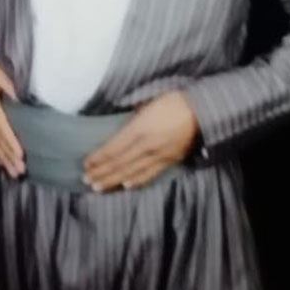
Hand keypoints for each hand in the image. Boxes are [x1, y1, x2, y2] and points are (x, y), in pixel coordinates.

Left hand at [83, 91, 198, 191]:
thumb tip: (120, 128)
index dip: (98, 158)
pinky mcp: (170, 161)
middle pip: (119, 163)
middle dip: (101, 173)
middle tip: (86, 180)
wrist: (202, 111)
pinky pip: (150, 174)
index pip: (113, 148)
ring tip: (99, 187)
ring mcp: (159, 156)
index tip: (86, 164)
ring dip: (113, 180)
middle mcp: (146, 146)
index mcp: (139, 129)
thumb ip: (133, 118)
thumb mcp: (148, 103)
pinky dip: (136, 181)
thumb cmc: (174, 101)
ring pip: (132, 172)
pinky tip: (126, 185)